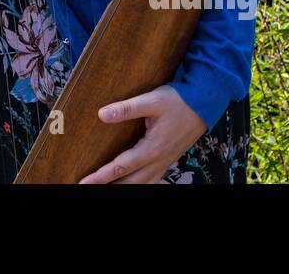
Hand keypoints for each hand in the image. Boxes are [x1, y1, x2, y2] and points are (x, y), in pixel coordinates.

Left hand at [78, 84, 206, 183]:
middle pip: (129, 182)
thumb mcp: (152, 100)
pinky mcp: (167, 160)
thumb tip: (102, 114)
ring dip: (122, 187)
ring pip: (141, 184)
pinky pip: (151, 180)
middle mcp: (157, 161)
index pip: (120, 167)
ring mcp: (164, 163)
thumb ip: (127, 108)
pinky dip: (138, 184)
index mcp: (151, 149)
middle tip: (87, 186)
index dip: (101, 176)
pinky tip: (130, 182)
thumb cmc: (177, 101)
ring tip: (105, 187)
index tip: (84, 181)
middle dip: (108, 186)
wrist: (204, 105)